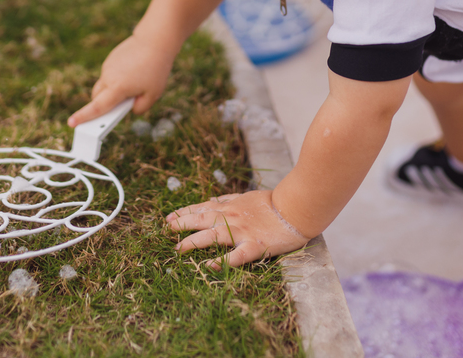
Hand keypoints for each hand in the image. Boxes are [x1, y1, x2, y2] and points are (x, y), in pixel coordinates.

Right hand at [67, 34, 174, 126]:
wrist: (154, 40)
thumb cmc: (155, 69)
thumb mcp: (153, 94)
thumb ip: (140, 108)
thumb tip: (130, 109)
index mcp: (117, 88)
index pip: (97, 107)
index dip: (83, 116)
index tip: (70, 123)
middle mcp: (108, 77)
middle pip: (96, 97)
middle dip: (102, 105)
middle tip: (117, 108)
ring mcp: (108, 67)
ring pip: (103, 85)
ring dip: (111, 90)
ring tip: (134, 86)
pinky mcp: (110, 59)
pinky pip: (109, 74)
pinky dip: (116, 79)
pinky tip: (133, 74)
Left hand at [165, 190, 309, 268]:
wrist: (296, 207)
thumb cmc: (274, 202)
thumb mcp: (247, 196)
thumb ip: (229, 200)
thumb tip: (212, 201)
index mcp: (230, 207)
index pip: (202, 208)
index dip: (184, 213)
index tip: (169, 217)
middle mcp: (232, 218)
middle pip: (201, 220)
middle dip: (181, 225)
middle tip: (165, 230)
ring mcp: (242, 232)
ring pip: (212, 236)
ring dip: (193, 242)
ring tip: (178, 250)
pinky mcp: (254, 246)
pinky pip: (235, 256)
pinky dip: (222, 261)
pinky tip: (209, 266)